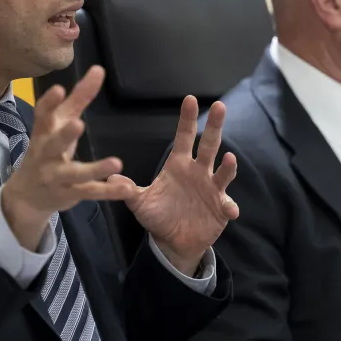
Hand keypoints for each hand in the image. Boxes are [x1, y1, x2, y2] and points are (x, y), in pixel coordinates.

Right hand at [0, 67, 132, 249]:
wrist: (25, 195)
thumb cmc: (47, 150)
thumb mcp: (59, 123)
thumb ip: (78, 98)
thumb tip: (98, 69)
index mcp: (43, 133)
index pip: (42, 116)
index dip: (48, 102)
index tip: (59, 89)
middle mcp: (46, 154)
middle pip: (54, 144)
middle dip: (65, 135)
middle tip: (78, 124)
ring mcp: (57, 176)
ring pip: (75, 173)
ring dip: (95, 169)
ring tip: (116, 163)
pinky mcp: (70, 193)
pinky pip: (91, 192)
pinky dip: (109, 191)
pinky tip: (128, 189)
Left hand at [120, 97, 237, 275]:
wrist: (173, 241)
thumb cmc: (158, 215)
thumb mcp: (140, 202)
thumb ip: (127, 190)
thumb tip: (110, 178)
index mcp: (179, 165)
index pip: (184, 137)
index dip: (186, 119)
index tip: (188, 99)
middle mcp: (198, 171)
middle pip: (208, 145)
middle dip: (214, 126)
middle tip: (219, 106)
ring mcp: (212, 188)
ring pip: (223, 172)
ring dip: (228, 166)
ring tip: (230, 158)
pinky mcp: (220, 207)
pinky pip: (227, 204)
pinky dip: (230, 205)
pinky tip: (230, 209)